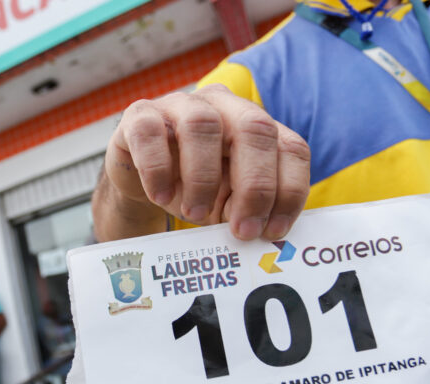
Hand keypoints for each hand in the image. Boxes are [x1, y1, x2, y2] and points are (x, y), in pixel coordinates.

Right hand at [102, 84, 309, 239]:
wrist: (140, 178)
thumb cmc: (192, 188)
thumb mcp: (227, 202)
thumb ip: (246, 209)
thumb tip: (261, 231)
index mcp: (255, 126)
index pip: (291, 147)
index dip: (290, 190)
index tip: (273, 231)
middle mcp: (224, 106)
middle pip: (255, 127)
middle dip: (255, 185)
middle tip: (242, 230)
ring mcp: (181, 105)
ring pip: (202, 125)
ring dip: (203, 178)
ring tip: (194, 214)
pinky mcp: (139, 114)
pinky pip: (149, 132)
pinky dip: (157, 169)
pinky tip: (161, 196)